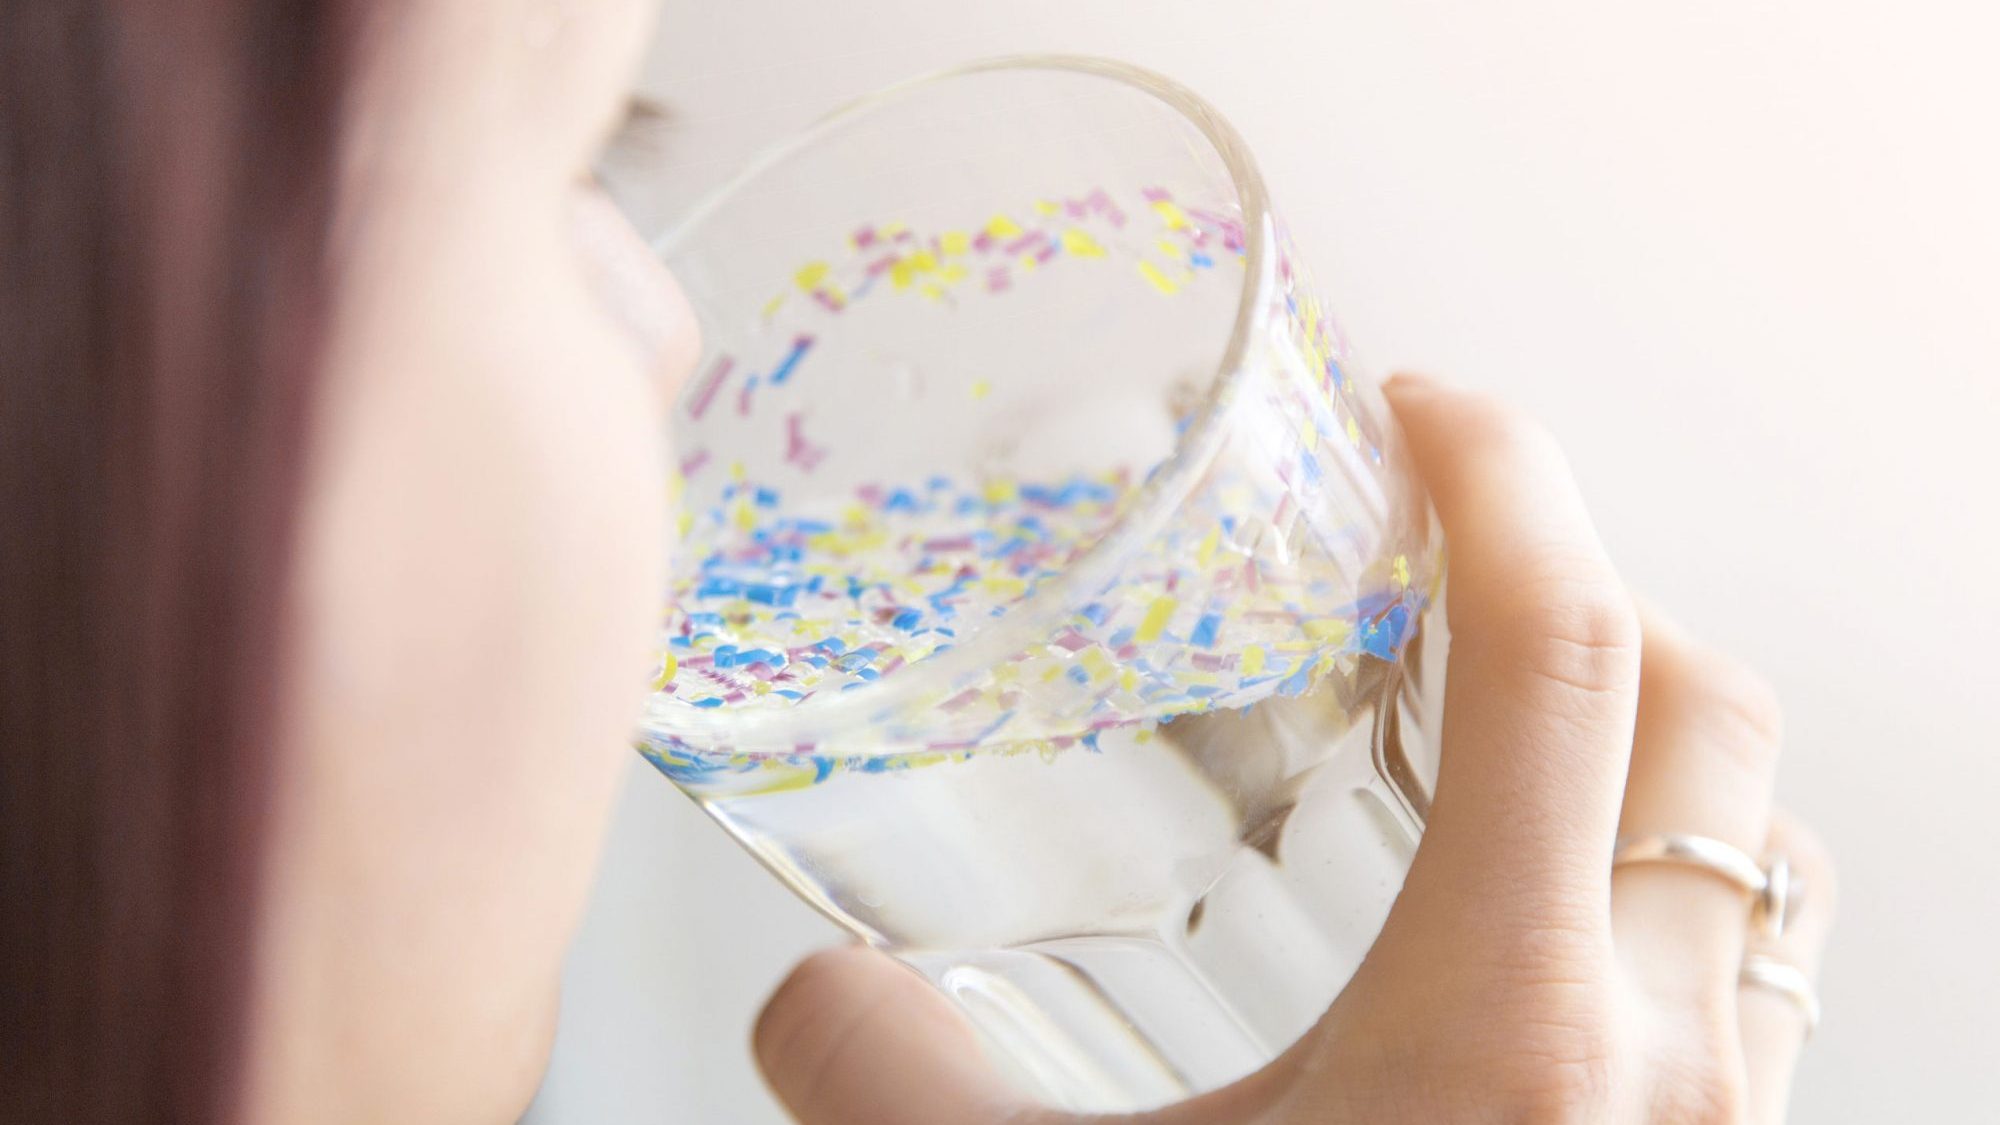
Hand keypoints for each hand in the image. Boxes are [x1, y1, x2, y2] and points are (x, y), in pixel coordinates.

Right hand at [752, 376, 1835, 1123]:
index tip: (1417, 400)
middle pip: (1706, 709)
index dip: (1496, 479)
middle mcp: (1656, 1056)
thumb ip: (890, 1087)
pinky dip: (1654, 882)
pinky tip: (1517, 921)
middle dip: (1582, 584)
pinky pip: (1736, 968)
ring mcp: (1703, 1122)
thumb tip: (796, 1003)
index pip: (1561, 653)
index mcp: (1507, 1025)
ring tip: (1487, 723)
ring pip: (1751, 842)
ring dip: (1643, 739)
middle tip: (1432, 568)